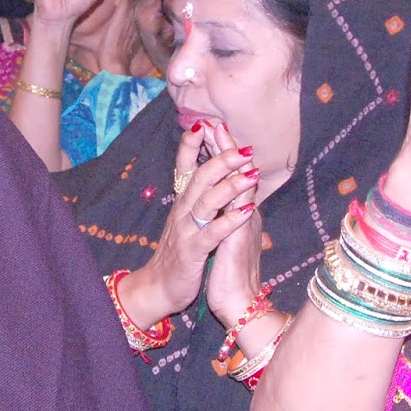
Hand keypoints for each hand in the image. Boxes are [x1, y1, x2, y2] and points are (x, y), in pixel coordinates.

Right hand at [117, 122, 258, 325]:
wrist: (159, 287)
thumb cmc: (179, 252)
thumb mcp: (186, 220)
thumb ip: (198, 197)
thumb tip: (212, 173)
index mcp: (182, 203)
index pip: (184, 167)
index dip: (191, 145)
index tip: (205, 123)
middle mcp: (182, 212)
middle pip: (200, 178)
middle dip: (222, 159)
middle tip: (244, 147)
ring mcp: (186, 230)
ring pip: (207, 201)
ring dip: (230, 186)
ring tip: (251, 174)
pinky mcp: (192, 252)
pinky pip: (212, 233)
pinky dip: (229, 221)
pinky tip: (247, 212)